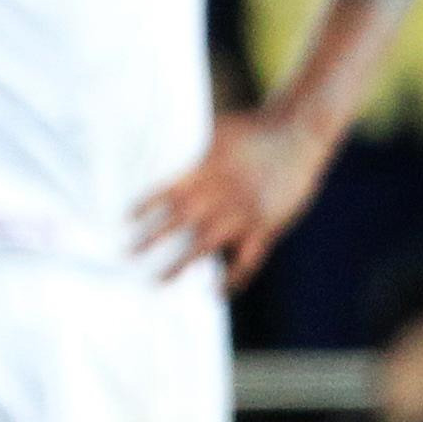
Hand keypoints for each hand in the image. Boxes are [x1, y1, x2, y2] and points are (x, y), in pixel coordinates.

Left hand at [131, 110, 334, 288]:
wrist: (297, 132)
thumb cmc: (252, 128)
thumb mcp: (214, 131)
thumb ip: (191, 151)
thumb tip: (155, 148)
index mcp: (204, 170)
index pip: (166, 191)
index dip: (145, 206)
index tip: (125, 220)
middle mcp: (220, 195)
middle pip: (178, 221)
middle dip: (152, 239)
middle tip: (128, 255)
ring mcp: (243, 213)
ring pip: (206, 245)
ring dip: (181, 264)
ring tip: (159, 282)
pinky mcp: (267, 227)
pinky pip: (247, 260)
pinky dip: (233, 278)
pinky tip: (216, 293)